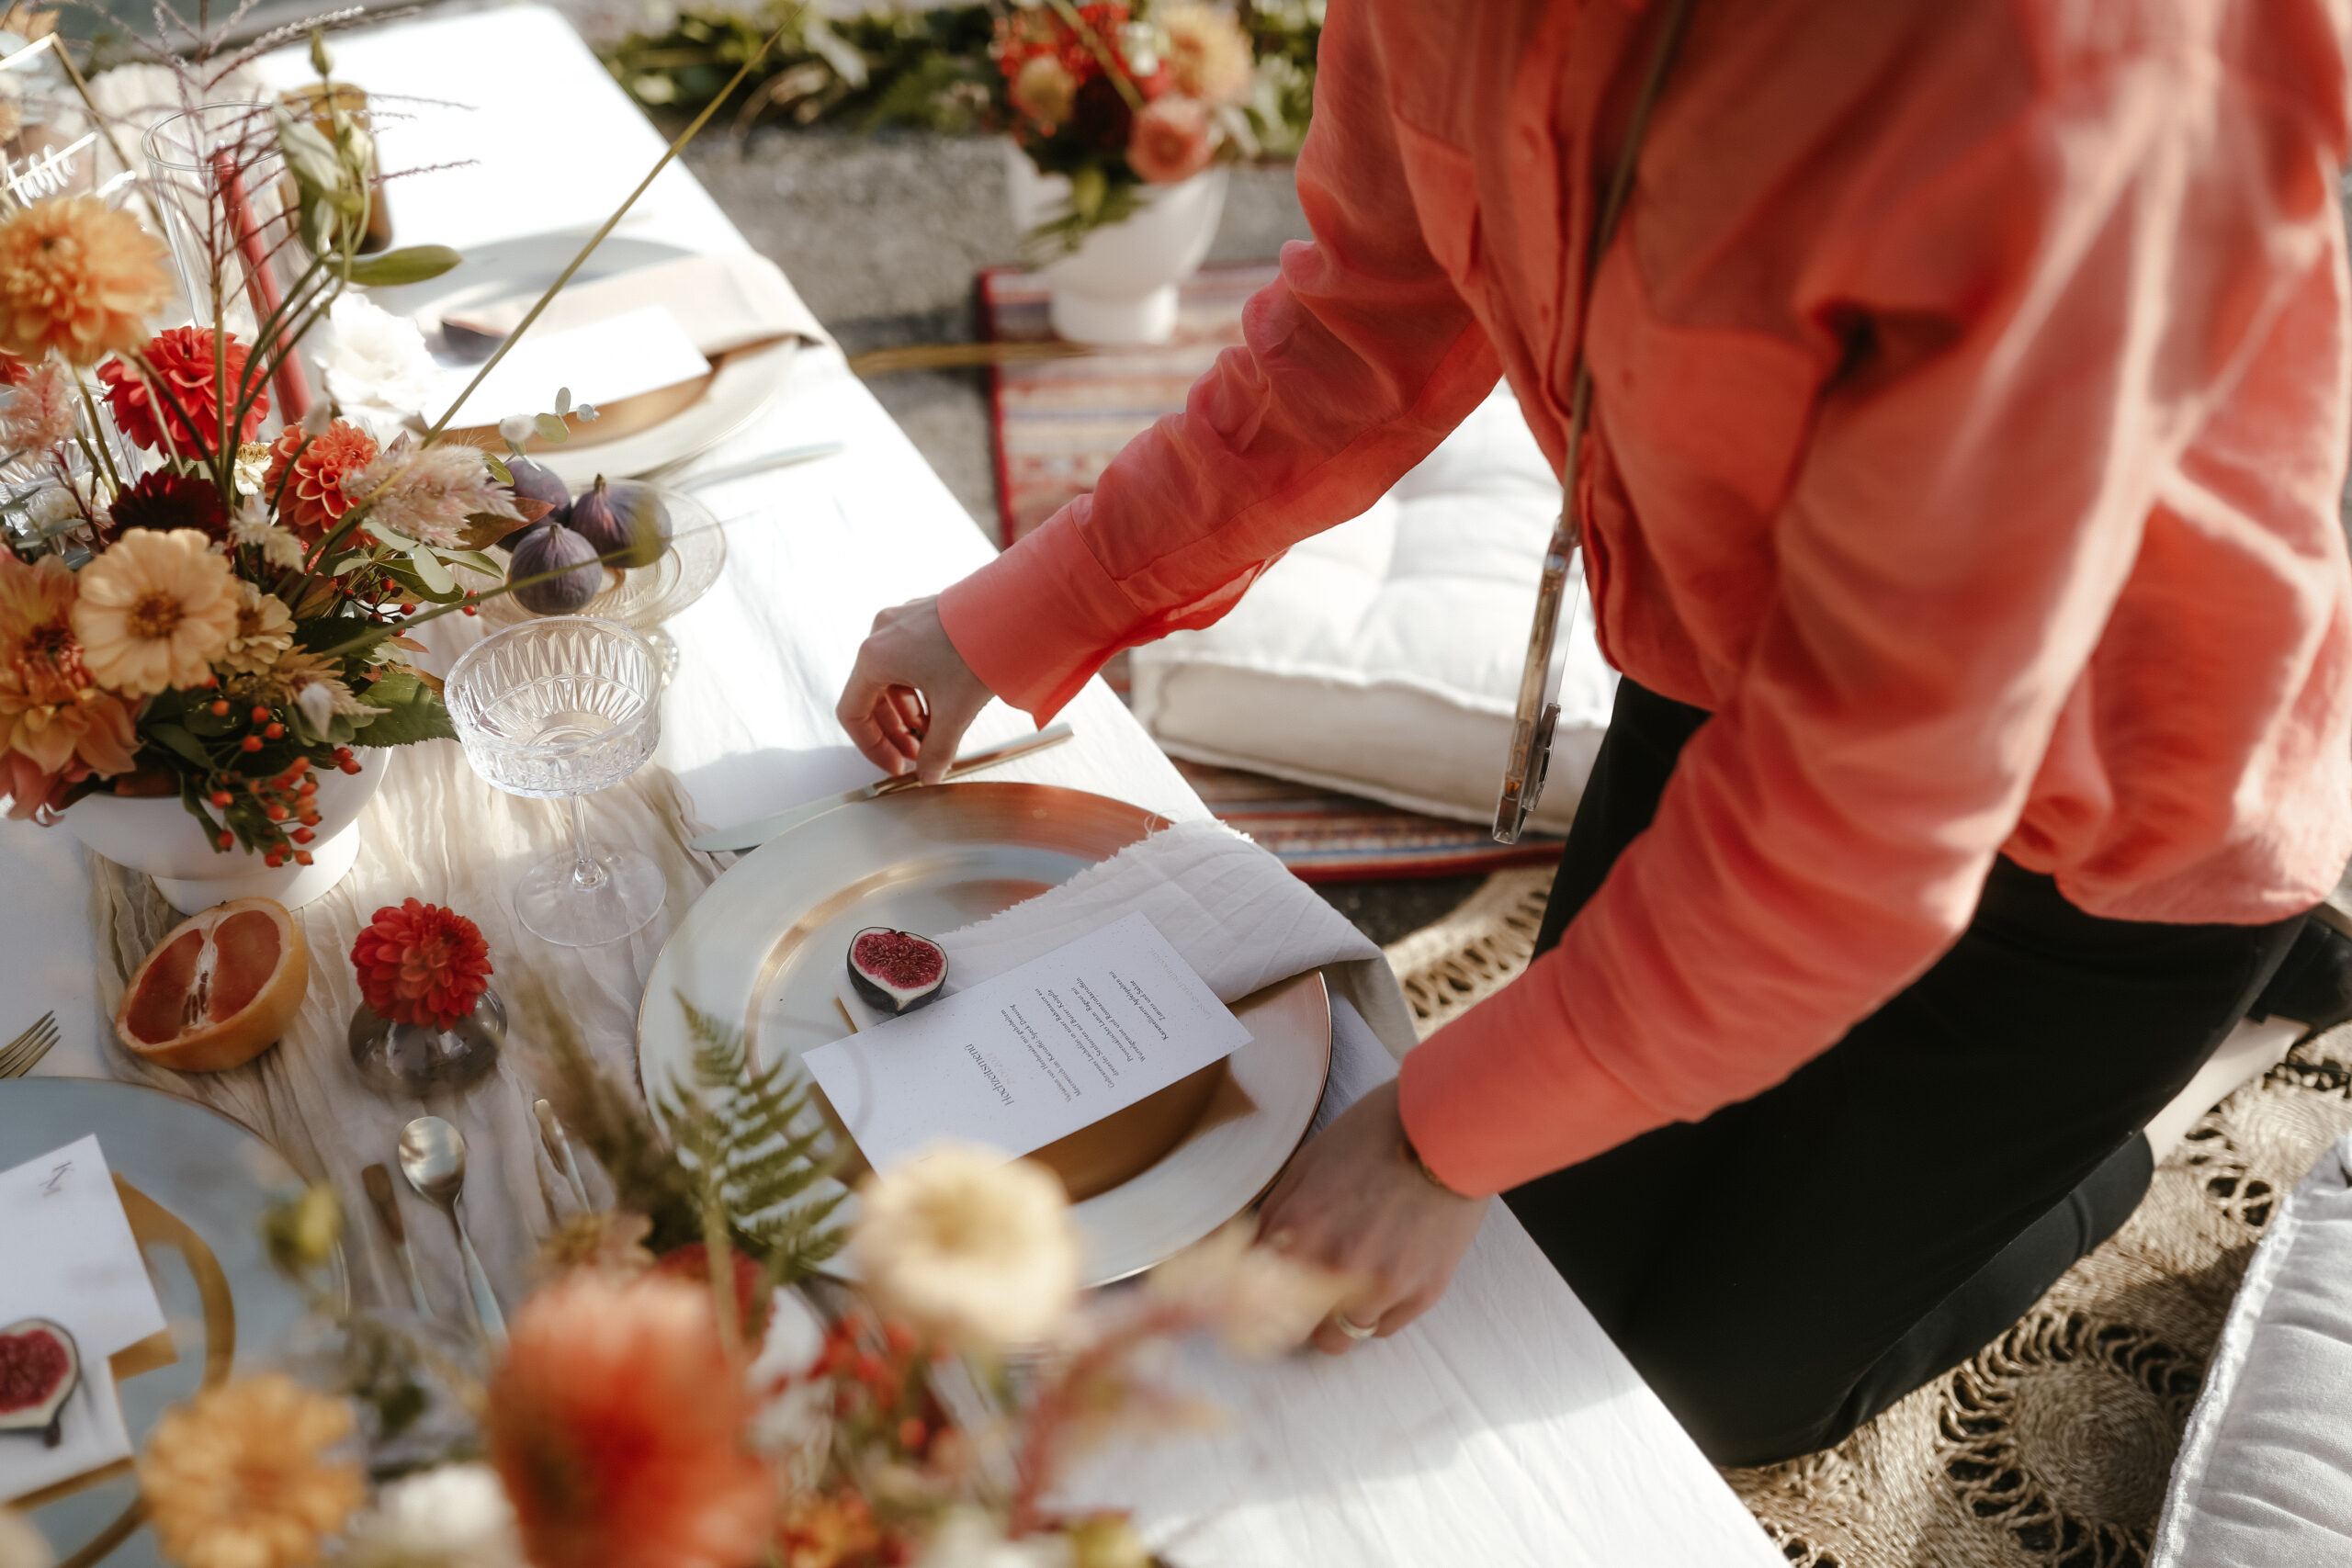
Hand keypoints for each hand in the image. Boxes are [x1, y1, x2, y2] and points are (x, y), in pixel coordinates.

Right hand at [836, 597, 994, 782]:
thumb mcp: (956, 711)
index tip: (896, 765)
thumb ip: (938, 750)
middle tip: (918, 755)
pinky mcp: (925, 617)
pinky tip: (945, 704)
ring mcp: (903, 622)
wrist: (1016, 608)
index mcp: (876, 656)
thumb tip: (929, 775)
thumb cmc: (980, 649)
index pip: (853, 714)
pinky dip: (922, 688)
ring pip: (893, 678)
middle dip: (895, 732)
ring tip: (936, 733)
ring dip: (910, 712)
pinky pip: (911, 660)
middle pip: (873, 696)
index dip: (872, 747)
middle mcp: (882, 634)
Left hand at [1256, 1079, 1487, 1354]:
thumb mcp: (1307, 1163)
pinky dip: (1380, 1309)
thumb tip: (1254, 1255)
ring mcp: (1382, 1284)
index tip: (1270, 1298)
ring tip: (1357, 1275)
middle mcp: (1335, 1266)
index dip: (1262, 1301)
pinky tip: (1389, 1269)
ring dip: (1340, 1315)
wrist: (1449, 1131)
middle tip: (1308, 1297)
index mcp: (1298, 1230)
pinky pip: (1385, 1327)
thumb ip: (1275, 1216)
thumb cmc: (1375, 1136)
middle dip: (1298, 1319)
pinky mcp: (1422, 1293)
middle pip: (1298, 1334)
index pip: (1258, 1301)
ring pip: (1343, 1337)